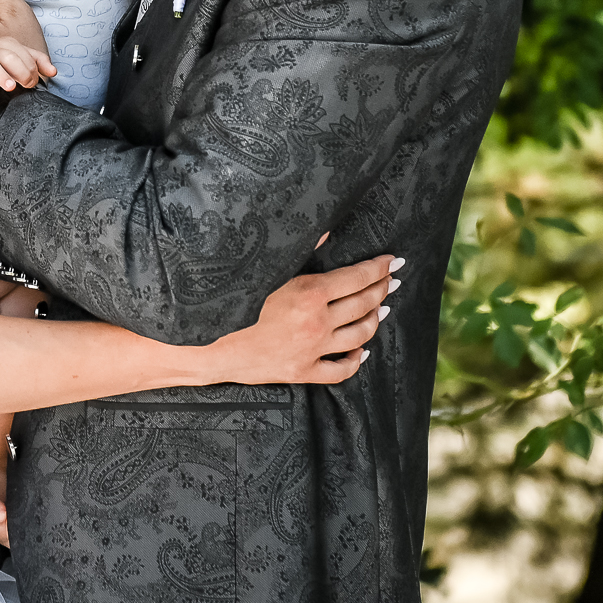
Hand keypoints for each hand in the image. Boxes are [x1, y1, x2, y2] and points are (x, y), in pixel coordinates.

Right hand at [0, 36, 55, 100]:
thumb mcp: (16, 60)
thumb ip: (35, 62)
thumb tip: (53, 72)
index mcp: (7, 45)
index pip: (25, 54)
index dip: (33, 69)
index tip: (34, 83)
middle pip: (10, 57)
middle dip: (22, 72)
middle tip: (27, 86)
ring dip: (0, 74)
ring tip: (9, 85)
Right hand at [212, 254, 398, 384]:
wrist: (208, 343)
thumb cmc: (234, 299)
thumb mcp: (268, 269)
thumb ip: (301, 250)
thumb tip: (327, 232)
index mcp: (309, 293)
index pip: (358, 277)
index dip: (379, 268)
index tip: (393, 261)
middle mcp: (317, 322)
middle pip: (364, 304)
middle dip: (382, 289)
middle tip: (392, 280)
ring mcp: (312, 350)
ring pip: (359, 336)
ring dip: (375, 320)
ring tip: (382, 309)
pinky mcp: (303, 371)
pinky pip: (340, 370)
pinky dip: (356, 360)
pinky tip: (362, 351)